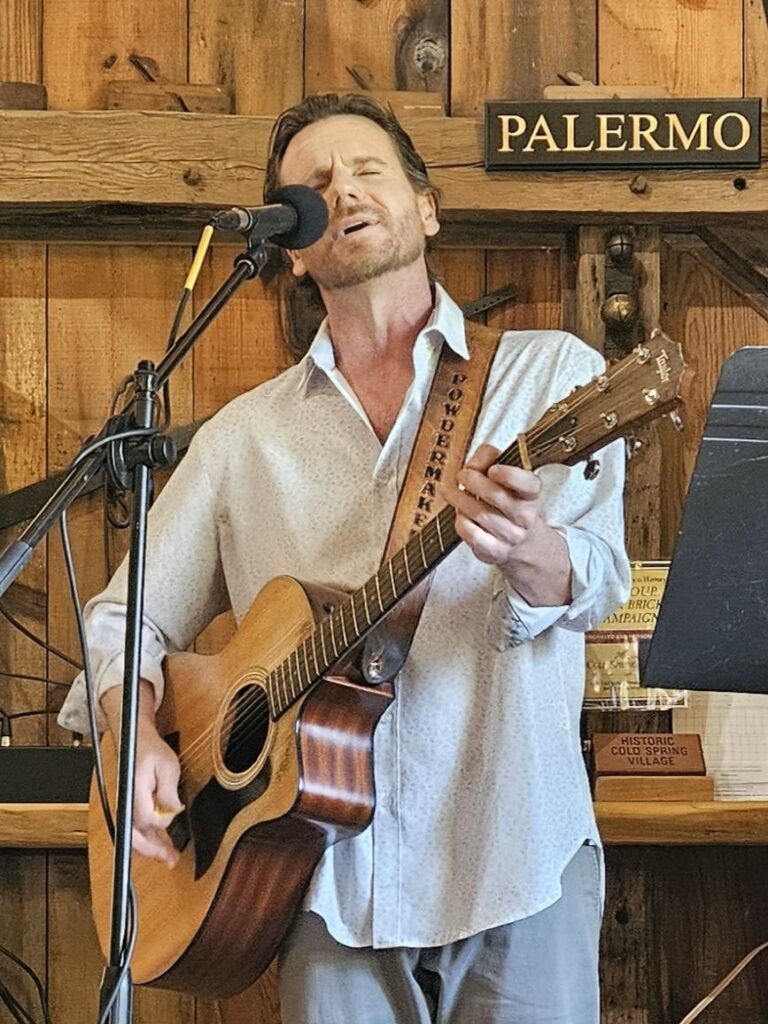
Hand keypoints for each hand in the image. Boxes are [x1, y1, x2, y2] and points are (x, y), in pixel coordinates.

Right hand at [130, 719, 183, 866]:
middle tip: (169, 860)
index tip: (173, 816)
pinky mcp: (131, 808)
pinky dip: (148, 840)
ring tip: (168, 858)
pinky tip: (160, 846)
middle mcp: (126, 803)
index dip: (161, 823)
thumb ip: (168, 791)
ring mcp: (126, 807)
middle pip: (133, 836)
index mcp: (134, 791)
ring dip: (150, 849)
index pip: (145, 818)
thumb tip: (171, 812)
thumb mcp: (168, 766)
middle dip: (151, 851)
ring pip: (133, 836)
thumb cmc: (152, 751)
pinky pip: (137, 829)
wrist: (137, 741)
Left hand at [442, 444, 571, 605]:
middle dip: (472, 480)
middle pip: (495, 495)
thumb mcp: (510, 477)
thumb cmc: (512, 504)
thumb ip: (491, 459)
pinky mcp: (494, 551)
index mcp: (533, 494)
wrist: (525, 545)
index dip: (509, 475)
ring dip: (459, 498)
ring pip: (479, 513)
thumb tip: (473, 464)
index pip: (528, 484)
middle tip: (462, 476)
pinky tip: (460, 514)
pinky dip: (460, 520)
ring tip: (451, 491)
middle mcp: (526, 516)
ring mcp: (511, 536)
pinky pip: (471, 533)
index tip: (493, 470)